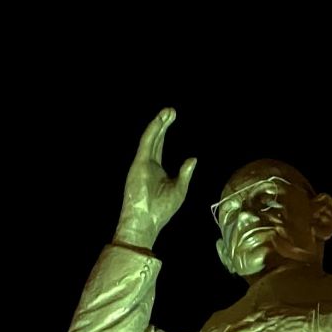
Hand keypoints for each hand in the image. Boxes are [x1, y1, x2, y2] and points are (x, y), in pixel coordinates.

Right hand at [114, 108, 196, 248]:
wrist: (146, 222)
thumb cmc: (162, 210)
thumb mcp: (179, 189)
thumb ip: (185, 173)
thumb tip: (192, 159)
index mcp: (156, 169)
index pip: (159, 145)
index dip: (164, 130)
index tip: (172, 117)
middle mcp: (147, 164)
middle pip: (155, 138)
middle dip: (162, 123)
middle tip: (171, 110)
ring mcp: (142, 163)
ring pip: (150, 138)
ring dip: (158, 124)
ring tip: (168, 111)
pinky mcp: (138, 164)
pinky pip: (146, 143)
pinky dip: (153, 131)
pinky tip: (159, 121)